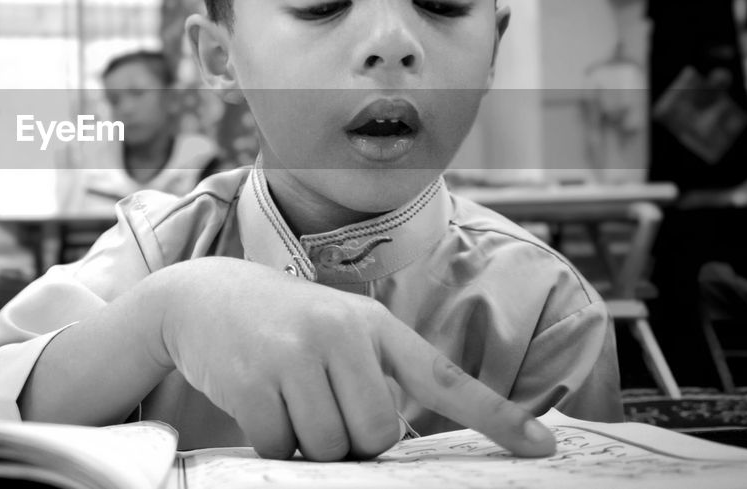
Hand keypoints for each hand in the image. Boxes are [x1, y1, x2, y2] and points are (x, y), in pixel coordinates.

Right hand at [153, 257, 554, 461]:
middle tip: (324, 408)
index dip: (497, 417)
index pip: (445, 378)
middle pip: (377, 434)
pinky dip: (272, 441)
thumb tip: (390, 442)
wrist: (202, 295)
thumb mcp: (338, 329)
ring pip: (331, 446)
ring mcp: (295, 354)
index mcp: (375, 325)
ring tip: (289, 399)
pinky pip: (281, 446)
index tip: (543, 450)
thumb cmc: (283, 323)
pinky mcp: (252, 379)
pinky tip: (259, 402)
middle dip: (354, 440)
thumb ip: (373, 375)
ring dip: (309, 442)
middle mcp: (341, 333)